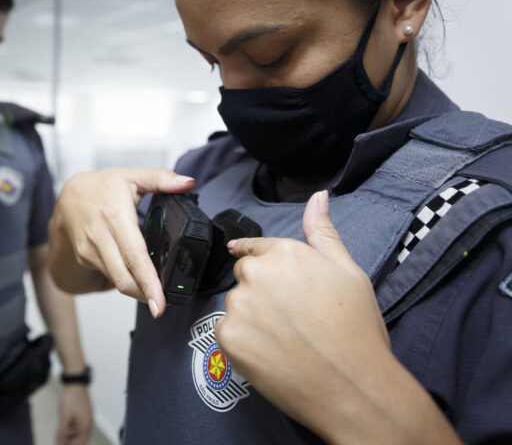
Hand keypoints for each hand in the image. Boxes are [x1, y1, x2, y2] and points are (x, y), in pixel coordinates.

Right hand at [50, 168, 194, 316]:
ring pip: (117, 280)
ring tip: (154, 294)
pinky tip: (136, 277)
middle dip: (145, 296)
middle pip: (124, 278)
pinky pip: (110, 275)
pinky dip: (125, 280)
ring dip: (136, 291)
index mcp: (115, 216)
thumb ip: (161, 178)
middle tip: (163, 307)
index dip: (148, 282)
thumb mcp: (131, 176)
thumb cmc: (101, 187)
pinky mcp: (85, 258)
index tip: (160, 302)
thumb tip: (187, 182)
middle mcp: (100, 236)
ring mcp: (89, 250)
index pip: (134, 256)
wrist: (66, 197)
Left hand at [56, 385, 92, 444]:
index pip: (80, 443)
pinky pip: (79, 425)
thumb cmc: (72, 398)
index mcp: (86, 426)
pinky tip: (66, 427)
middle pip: (81, 439)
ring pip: (80, 432)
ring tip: (61, 435)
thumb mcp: (64, 417)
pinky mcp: (84, 412)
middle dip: (71, 442)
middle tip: (61, 441)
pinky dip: (73, 428)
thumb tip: (59, 443)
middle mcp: (88, 423)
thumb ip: (62, 432)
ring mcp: (87, 417)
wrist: (76, 383)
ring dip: (71, 436)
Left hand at [215, 190, 391, 438]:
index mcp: (283, 252)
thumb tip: (318, 197)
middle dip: (261, 292)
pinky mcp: (227, 338)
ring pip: (236, 305)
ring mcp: (238, 306)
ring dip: (251, 317)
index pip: (255, 248)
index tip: (270, 280)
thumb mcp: (348, 271)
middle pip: (245, 277)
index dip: (264, 265)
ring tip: (287, 338)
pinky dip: (244, 342)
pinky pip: (227, 332)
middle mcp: (255, 274)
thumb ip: (322, 232)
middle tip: (293, 318)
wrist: (353, 386)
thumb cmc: (356, 329)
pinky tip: (272, 353)